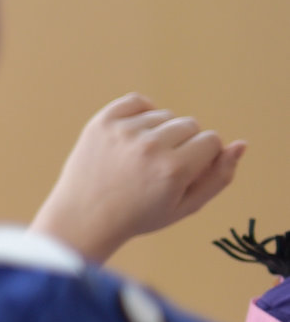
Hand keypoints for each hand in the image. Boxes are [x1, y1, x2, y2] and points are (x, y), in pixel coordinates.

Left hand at [30, 94, 244, 265]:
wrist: (81, 219)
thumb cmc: (137, 216)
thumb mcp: (185, 206)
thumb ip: (219, 177)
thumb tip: (240, 145)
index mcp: (174, 169)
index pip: (212, 140)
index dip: (202, 158)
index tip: (183, 174)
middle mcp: (150, 146)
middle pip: (189, 125)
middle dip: (182, 145)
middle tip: (158, 169)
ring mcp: (123, 132)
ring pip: (164, 115)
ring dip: (159, 132)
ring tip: (140, 159)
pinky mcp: (101, 122)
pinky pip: (136, 101)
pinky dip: (140, 113)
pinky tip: (134, 135)